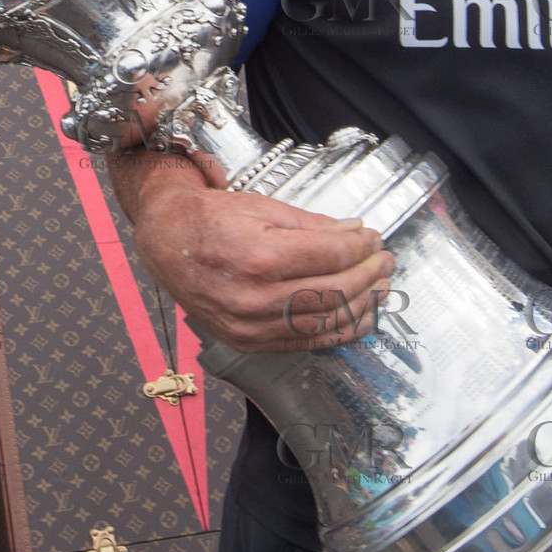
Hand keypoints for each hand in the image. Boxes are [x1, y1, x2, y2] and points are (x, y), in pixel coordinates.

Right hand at [127, 164, 392, 353]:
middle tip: (386, 263)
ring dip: (361, 307)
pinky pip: (303, 343)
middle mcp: (254, 297)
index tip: (375, 239)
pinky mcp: (247, 342)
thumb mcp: (261, 207)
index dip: (361, 247)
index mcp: (259, 256)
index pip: (330, 255)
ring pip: (322, 323)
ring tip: (381, 290)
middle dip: (368, 276)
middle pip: (332, 292)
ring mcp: (249, 325)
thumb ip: (312, 225)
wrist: (164, 244)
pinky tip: (359, 319)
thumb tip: (355, 233)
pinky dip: (337, 333)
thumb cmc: (210, 220)